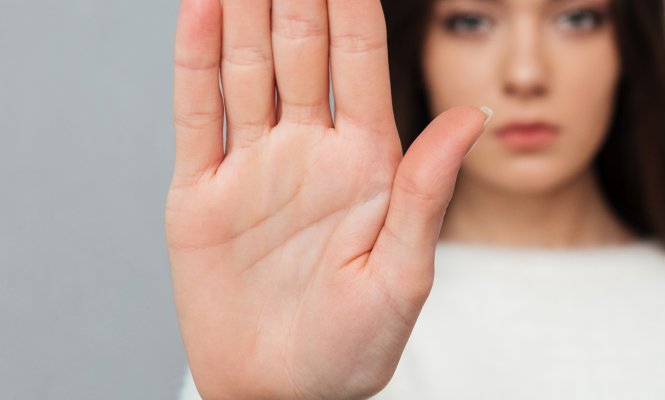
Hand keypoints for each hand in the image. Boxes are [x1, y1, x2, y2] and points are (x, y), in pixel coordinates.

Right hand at [164, 0, 488, 397]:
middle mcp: (309, 151)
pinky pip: (198, 115)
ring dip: (245, 10)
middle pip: (301, 49)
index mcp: (368, 164)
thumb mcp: (403, 275)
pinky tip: (200, 10)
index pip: (359, 62)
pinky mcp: (202, 194)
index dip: (353, 3)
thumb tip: (469, 115)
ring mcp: (253, 167)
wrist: (282, 397)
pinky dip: (195, 60)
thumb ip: (427, 193)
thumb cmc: (354, 347)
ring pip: (248, 68)